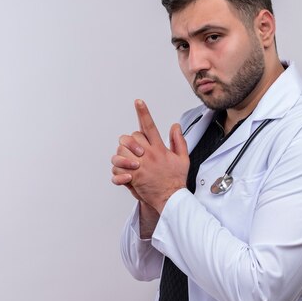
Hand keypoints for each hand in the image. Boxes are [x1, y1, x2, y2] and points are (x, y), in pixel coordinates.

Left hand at [111, 99, 188, 213]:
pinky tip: (125, 175)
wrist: (171, 199)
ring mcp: (140, 165)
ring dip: (122, 155)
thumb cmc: (176, 180)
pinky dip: (118, 172)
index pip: (150, 126)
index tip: (138, 101)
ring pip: (121, 151)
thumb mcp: (183, 158)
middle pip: (131, 137)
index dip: (144, 112)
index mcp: (159, 148)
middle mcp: (148, 155)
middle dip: (130, 141)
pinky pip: (118, 169)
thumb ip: (179, 141)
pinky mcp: (133, 177)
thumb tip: (175, 126)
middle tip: (133, 150)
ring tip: (128, 162)